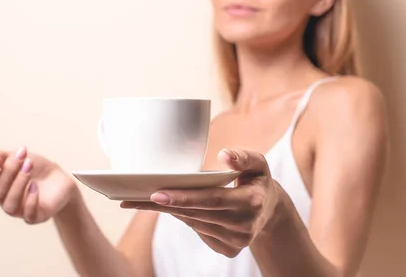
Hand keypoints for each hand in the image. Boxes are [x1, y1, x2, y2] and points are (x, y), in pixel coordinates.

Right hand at [0, 146, 76, 223]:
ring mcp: (20, 211)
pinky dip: (30, 200)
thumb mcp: (21, 157)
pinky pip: (28, 215)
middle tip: (21, 156)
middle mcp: (5, 201)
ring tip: (28, 166)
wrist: (61, 179)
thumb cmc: (37, 168)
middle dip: (8, 172)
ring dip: (18, 183)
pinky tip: (35, 186)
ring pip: (10, 205)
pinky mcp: (36, 216)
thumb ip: (3, 156)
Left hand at [120, 149, 283, 257]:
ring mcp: (237, 241)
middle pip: (197, 214)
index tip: (157, 193)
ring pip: (195, 224)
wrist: (269, 210)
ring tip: (143, 199)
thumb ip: (243, 157)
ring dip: (170, 212)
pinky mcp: (228, 250)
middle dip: (166, 205)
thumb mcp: (258, 163)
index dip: (184, 197)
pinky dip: (184, 218)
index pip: (211, 200)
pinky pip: (199, 232)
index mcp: (251, 202)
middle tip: (136, 196)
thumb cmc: (257, 180)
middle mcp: (244, 226)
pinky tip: (171, 207)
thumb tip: (224, 155)